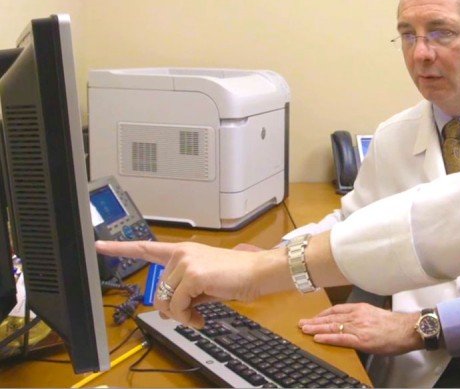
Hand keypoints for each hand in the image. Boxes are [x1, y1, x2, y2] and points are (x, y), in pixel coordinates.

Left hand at [95, 240, 290, 326]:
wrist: (257, 273)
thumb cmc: (235, 277)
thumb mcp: (203, 284)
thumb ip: (182, 290)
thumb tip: (165, 309)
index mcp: (183, 252)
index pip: (146, 248)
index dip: (120, 249)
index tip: (99, 245)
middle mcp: (181, 253)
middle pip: (158, 292)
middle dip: (172, 309)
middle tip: (191, 313)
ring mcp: (186, 262)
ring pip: (165, 301)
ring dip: (181, 315)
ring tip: (198, 314)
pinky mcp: (193, 274)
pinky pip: (177, 306)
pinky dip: (188, 317)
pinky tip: (200, 315)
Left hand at [298, 303, 421, 355]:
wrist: (407, 329)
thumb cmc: (395, 325)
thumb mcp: (376, 315)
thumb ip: (364, 317)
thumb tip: (356, 323)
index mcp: (361, 309)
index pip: (337, 309)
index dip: (324, 314)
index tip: (315, 317)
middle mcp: (357, 315)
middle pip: (331, 318)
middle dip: (315, 321)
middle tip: (302, 323)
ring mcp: (358, 327)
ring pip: (332, 327)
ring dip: (317, 328)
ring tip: (305, 330)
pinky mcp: (361, 339)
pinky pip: (340, 338)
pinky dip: (328, 338)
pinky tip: (318, 338)